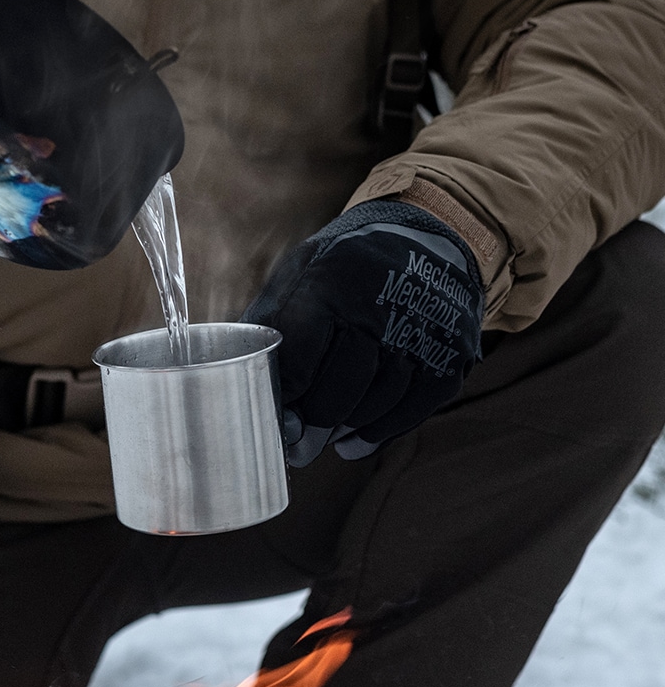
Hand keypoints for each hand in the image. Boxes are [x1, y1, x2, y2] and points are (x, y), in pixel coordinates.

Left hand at [243, 199, 483, 465]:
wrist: (426, 238)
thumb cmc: (342, 267)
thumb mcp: (298, 276)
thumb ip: (269, 326)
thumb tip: (235, 382)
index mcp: (330, 283)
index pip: (298, 361)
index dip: (283, 401)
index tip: (273, 424)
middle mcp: (379, 307)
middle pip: (338, 392)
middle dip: (312, 428)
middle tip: (295, 448)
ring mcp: (420, 333)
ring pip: (374, 407)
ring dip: (344, 431)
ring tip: (324, 439)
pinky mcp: (450, 355)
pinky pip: (410, 412)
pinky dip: (378, 433)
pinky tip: (355, 439)